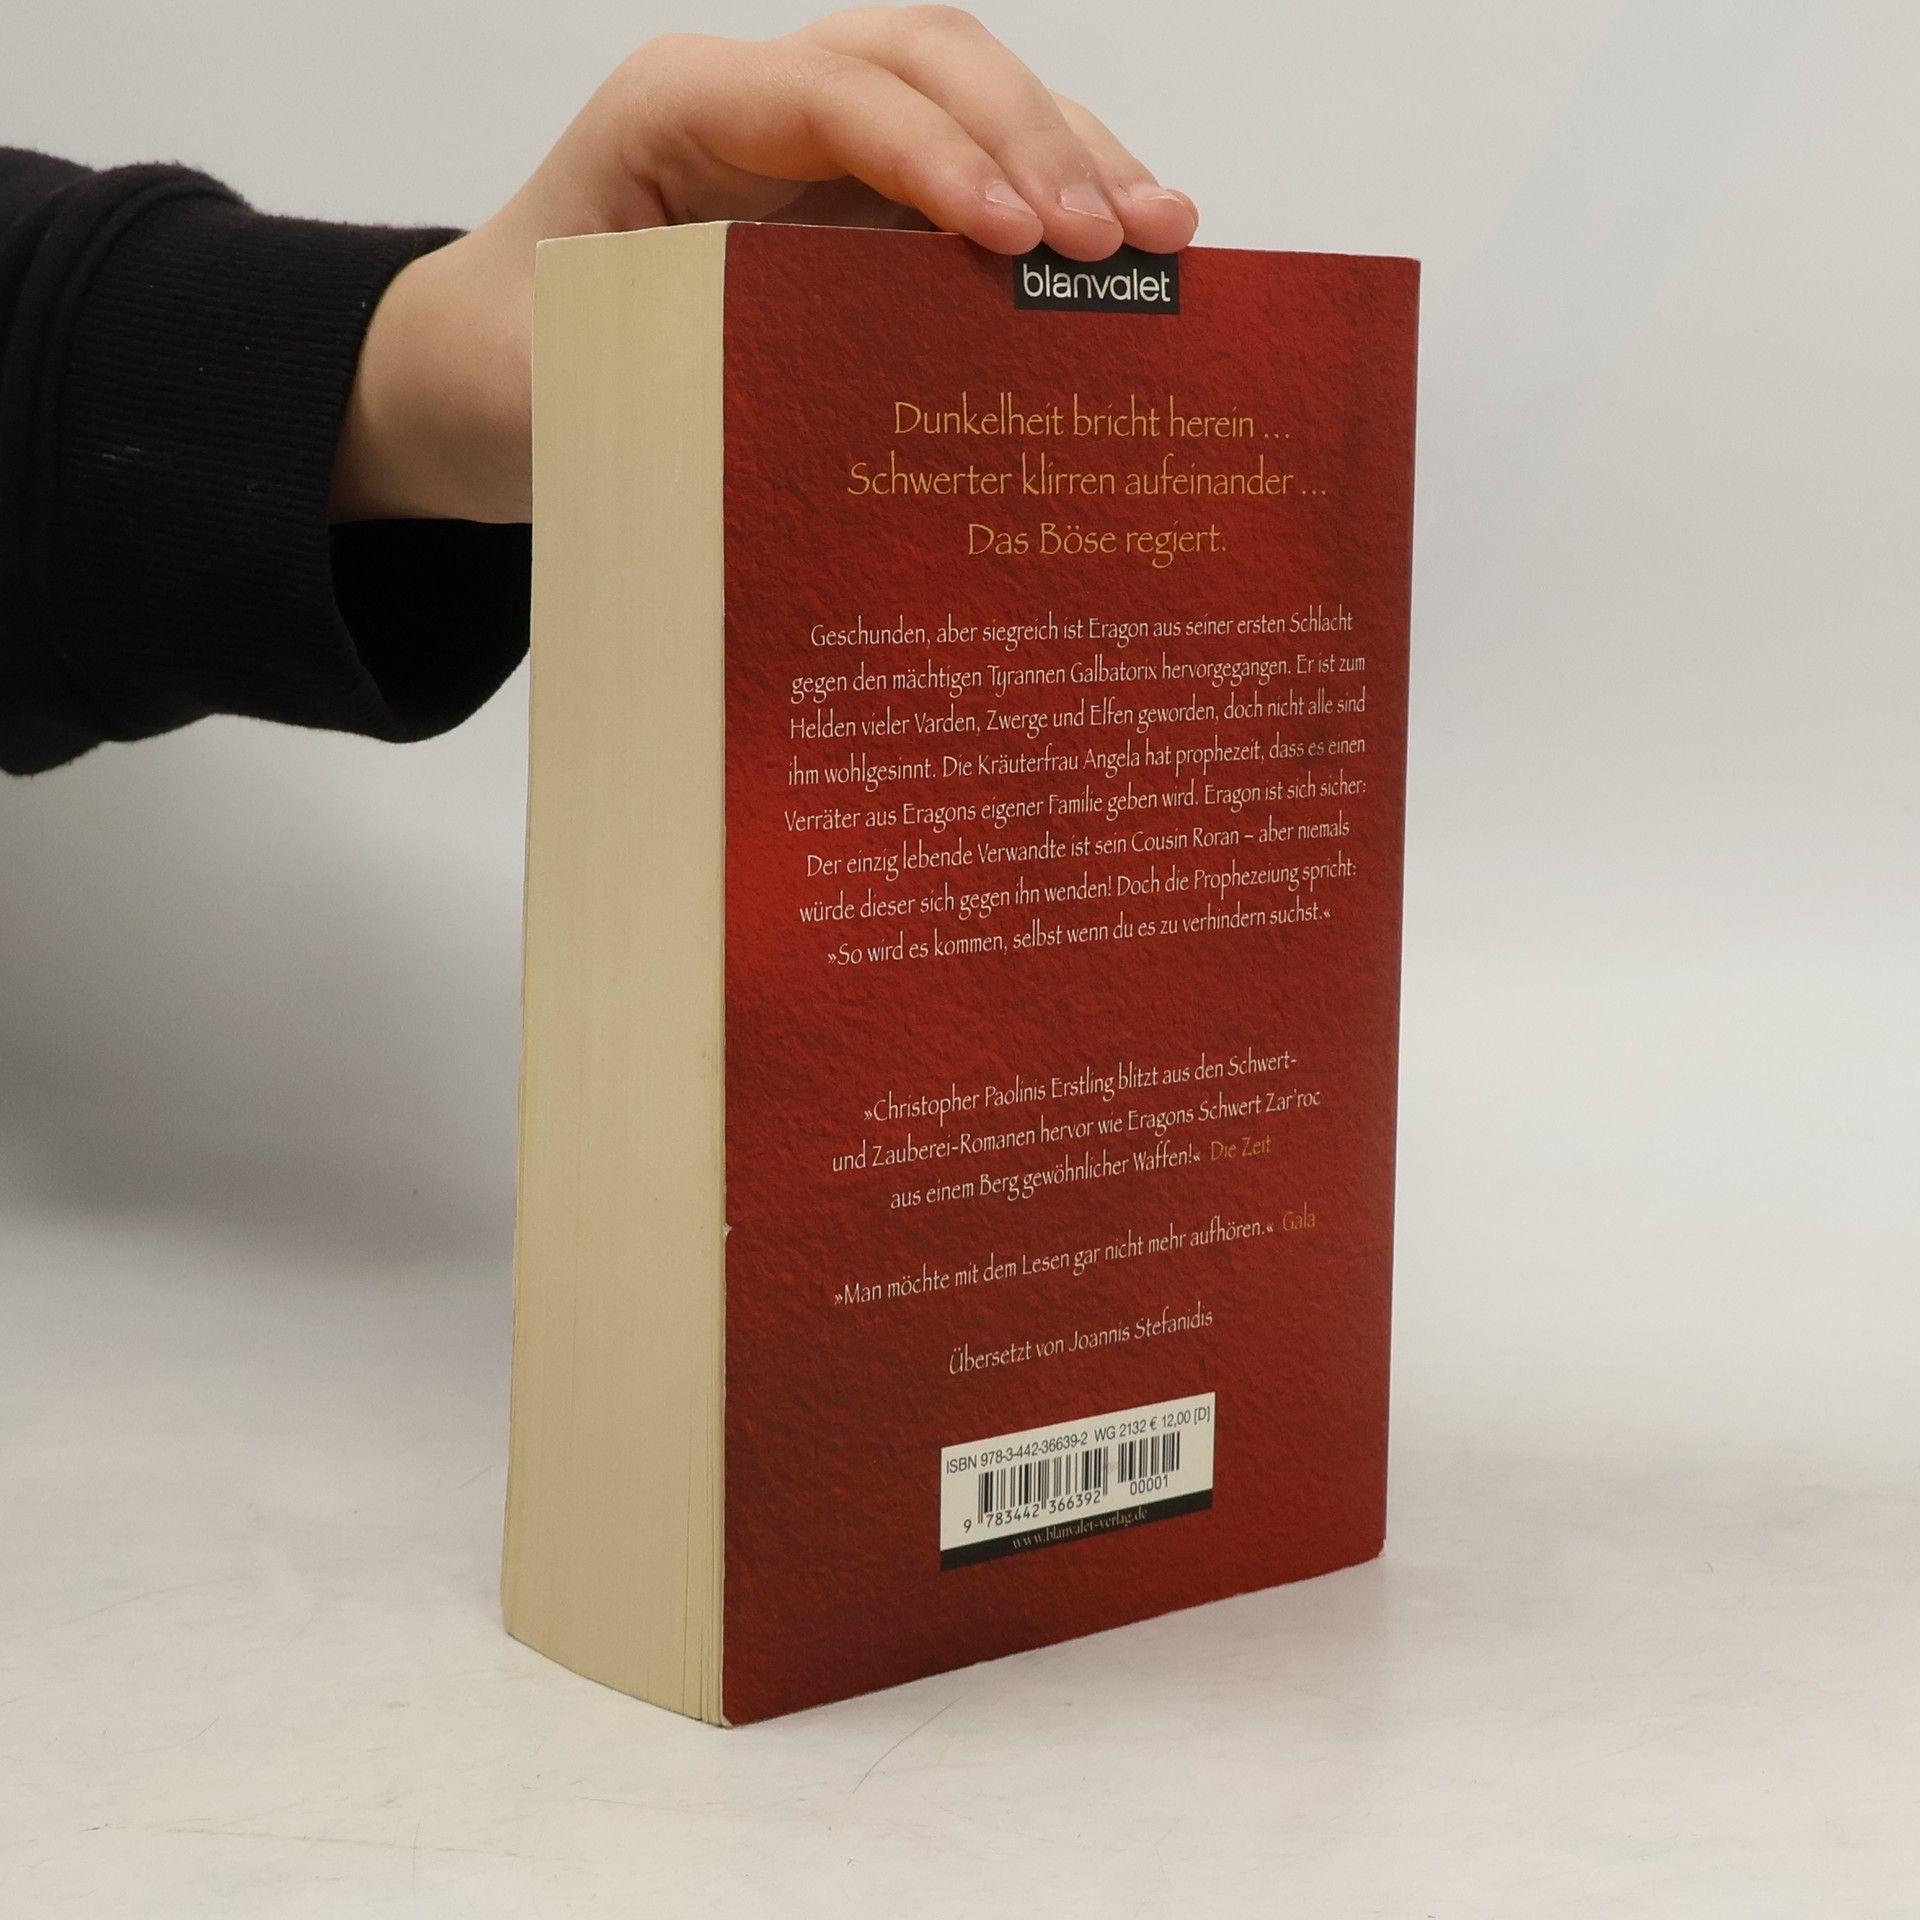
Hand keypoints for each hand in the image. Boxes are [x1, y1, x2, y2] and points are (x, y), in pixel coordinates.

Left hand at [331, 6, 1197, 523]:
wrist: (484, 364)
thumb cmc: (512, 363)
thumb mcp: (555, 383)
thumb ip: (665, 380)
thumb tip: (810, 421)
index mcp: (676, 113)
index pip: (836, 97)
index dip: (938, 156)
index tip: (1016, 239)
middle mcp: (757, 102)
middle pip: (927, 62)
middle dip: (1035, 139)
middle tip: (1121, 239)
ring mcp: (815, 144)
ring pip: (969, 99)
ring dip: (1072, 156)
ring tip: (1165, 234)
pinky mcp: (853, 199)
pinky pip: (969, 172)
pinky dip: (1050, 201)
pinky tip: (1126, 247)